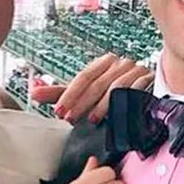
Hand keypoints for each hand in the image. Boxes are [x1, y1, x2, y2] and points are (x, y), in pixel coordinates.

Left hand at [30, 53, 153, 123]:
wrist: (149, 93)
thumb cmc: (113, 94)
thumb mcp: (86, 93)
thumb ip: (62, 93)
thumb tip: (34, 92)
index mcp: (104, 63)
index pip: (83, 77)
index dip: (69, 94)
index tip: (58, 112)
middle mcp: (119, 63)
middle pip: (96, 83)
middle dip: (81, 102)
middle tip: (70, 118)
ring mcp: (135, 70)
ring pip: (114, 88)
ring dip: (100, 105)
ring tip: (91, 120)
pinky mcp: (147, 81)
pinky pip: (133, 92)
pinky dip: (121, 105)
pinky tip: (113, 116)